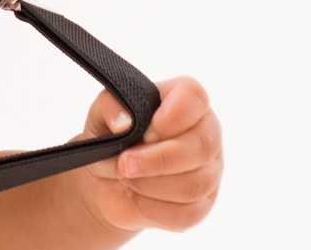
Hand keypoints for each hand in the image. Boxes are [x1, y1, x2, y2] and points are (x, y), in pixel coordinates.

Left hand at [78, 77, 221, 232]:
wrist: (105, 176)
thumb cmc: (111, 135)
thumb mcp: (101, 113)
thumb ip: (110, 106)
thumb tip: (124, 122)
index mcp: (184, 100)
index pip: (194, 96)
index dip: (173, 114)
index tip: (146, 131)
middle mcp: (205, 133)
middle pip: (203, 146)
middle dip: (158, 160)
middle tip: (123, 164)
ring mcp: (209, 171)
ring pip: (196, 184)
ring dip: (151, 185)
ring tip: (125, 178)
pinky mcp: (202, 205)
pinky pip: (188, 214)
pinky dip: (153, 209)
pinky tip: (136, 197)